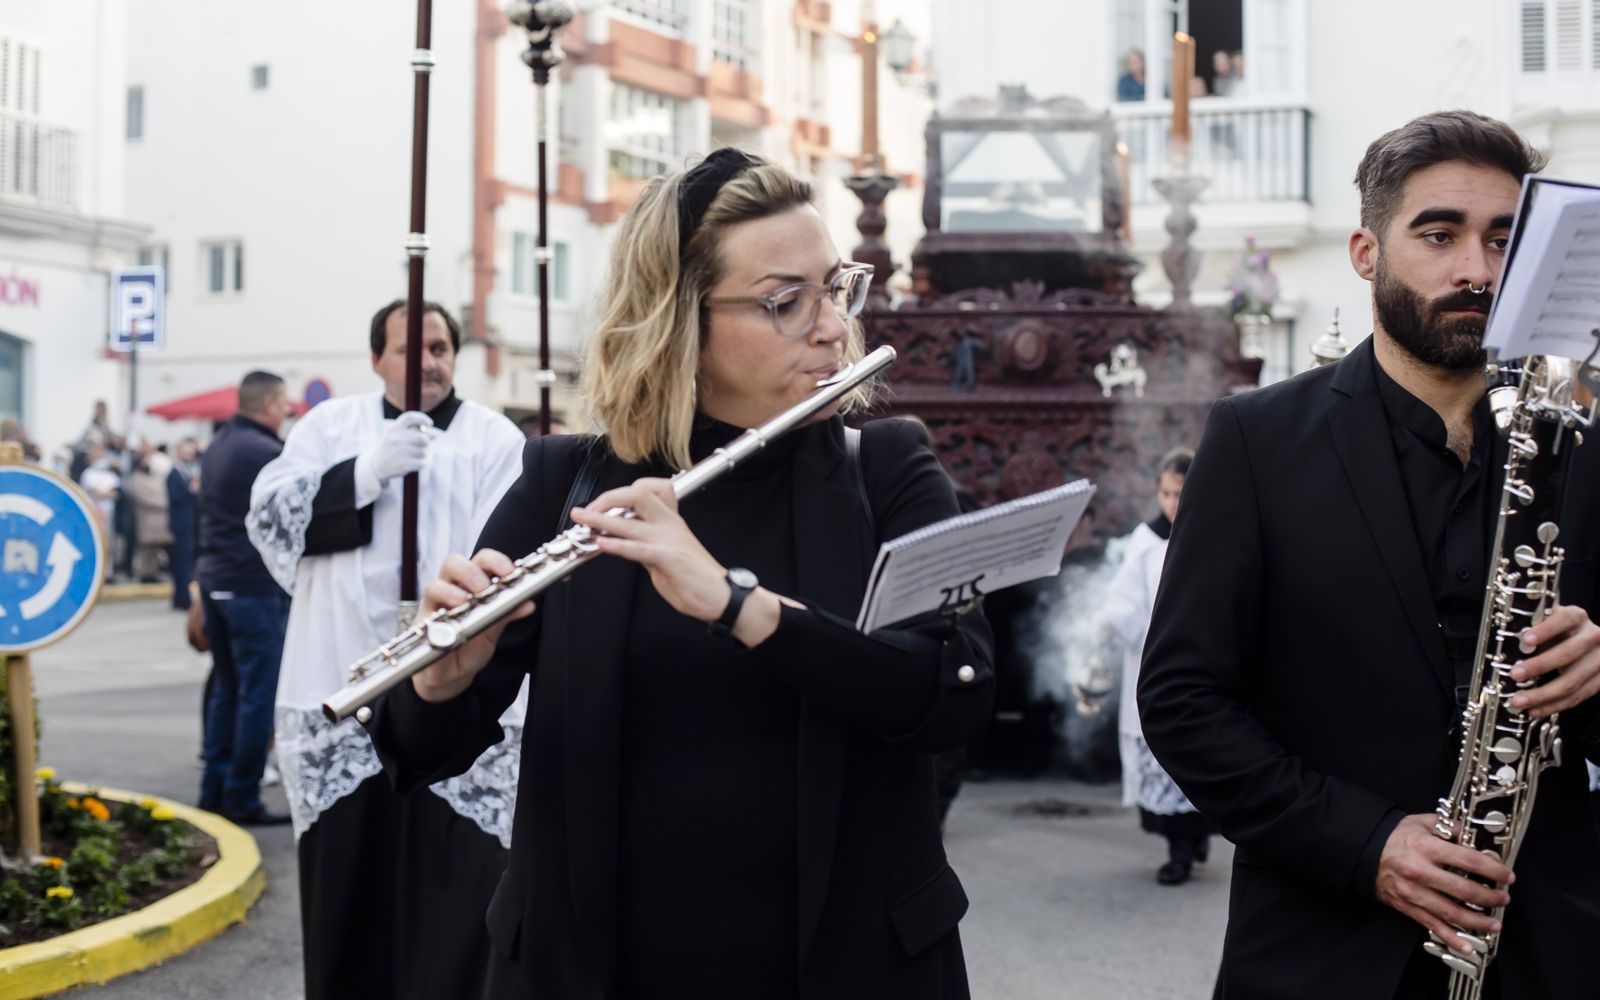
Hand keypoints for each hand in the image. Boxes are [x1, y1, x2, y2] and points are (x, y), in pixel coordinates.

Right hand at [365, 411, 432, 483]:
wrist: (376, 464)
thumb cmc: (392, 447)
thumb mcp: (397, 434)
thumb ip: (413, 431)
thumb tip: (435, 435)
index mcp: (394, 428)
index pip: (410, 418)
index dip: (422, 418)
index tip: (430, 423)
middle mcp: (397, 439)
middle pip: (423, 438)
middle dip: (426, 442)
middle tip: (422, 444)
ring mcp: (400, 452)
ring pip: (424, 452)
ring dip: (421, 454)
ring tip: (411, 455)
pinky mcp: (404, 465)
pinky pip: (422, 463)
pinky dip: (420, 464)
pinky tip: (411, 463)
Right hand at [411, 549, 534, 703]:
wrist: (453, 673)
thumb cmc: (471, 644)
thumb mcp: (494, 629)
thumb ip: (508, 613)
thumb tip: (528, 604)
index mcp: (472, 583)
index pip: (481, 560)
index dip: (495, 561)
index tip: (510, 572)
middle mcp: (452, 588)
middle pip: (453, 563)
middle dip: (470, 571)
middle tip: (484, 588)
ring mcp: (435, 605)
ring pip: (434, 584)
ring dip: (451, 592)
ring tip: (465, 603)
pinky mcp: (423, 624)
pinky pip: (425, 615)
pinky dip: (438, 618)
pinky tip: (450, 624)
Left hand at [569, 478, 729, 622]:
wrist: (722, 596)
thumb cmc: (695, 578)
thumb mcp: (666, 554)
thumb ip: (646, 543)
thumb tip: (620, 540)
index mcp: (671, 521)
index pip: (648, 490)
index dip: (621, 493)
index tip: (601, 506)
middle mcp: (670, 524)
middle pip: (637, 494)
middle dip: (608, 498)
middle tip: (586, 511)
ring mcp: (670, 540)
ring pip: (631, 521)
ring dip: (601, 520)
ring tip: (581, 520)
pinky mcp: (670, 558)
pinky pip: (639, 548)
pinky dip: (617, 545)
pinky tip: (601, 544)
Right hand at [1375, 814, 1512, 952]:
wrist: (1365, 851)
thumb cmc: (1395, 837)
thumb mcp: (1422, 822)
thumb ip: (1450, 828)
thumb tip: (1475, 836)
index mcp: (1426, 847)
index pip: (1468, 860)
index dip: (1492, 870)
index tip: (1507, 876)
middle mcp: (1420, 871)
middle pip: (1464, 891)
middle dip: (1490, 898)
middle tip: (1503, 899)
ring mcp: (1413, 892)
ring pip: (1451, 913)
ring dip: (1477, 922)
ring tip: (1494, 924)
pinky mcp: (1407, 906)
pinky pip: (1432, 925)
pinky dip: (1451, 938)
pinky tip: (1467, 946)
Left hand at [1506, 604, 1599, 717]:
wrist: (1588, 643)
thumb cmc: (1559, 632)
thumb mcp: (1548, 623)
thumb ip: (1533, 627)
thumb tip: (1508, 640)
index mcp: (1577, 617)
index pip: (1565, 619)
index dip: (1546, 630)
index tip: (1526, 639)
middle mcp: (1593, 637)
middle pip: (1568, 653)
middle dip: (1539, 666)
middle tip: (1515, 674)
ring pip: (1572, 681)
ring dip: (1543, 694)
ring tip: (1519, 701)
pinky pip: (1577, 697)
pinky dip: (1553, 705)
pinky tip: (1535, 710)